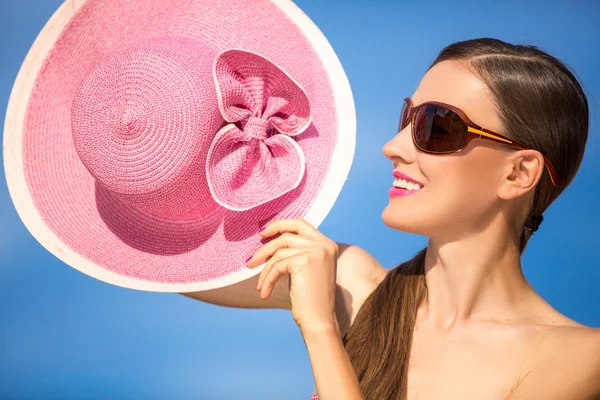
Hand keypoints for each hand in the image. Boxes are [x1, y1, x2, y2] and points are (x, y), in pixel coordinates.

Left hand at [246, 218, 338, 333]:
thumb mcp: (306, 269)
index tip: (262, 234)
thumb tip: (268, 240)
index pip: (300, 223)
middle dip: (265, 247)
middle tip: (251, 261)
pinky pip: (277, 266)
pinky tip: (264, 292)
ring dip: (265, 268)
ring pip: (279, 251)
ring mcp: (315, 252)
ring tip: (259, 284)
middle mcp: (323, 245)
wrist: (319, 321)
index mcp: (327, 244)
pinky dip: (267, 279)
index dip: (279, 225)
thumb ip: (296, 251)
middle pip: (286, 235)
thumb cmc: (310, 299)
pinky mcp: (304, 262)